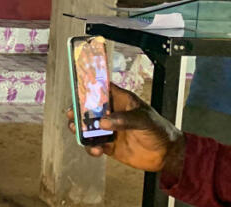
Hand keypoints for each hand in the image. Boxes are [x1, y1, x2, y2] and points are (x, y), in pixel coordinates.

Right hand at [66, 84, 184, 175]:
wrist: (168, 155)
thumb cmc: (159, 129)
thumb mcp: (144, 119)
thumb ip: (125, 119)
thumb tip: (103, 122)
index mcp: (119, 100)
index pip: (101, 88)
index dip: (88, 86)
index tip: (77, 89)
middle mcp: (111, 113)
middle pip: (88, 108)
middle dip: (77, 110)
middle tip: (72, 114)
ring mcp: (108, 129)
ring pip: (87, 127)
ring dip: (80, 129)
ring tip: (78, 132)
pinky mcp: (108, 145)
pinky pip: (93, 144)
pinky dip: (90, 147)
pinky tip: (96, 150)